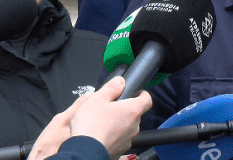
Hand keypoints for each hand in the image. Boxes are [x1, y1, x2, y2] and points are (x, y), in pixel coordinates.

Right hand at [28, 77, 152, 159]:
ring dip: (118, 122)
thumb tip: (119, 81)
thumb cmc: (91, 126)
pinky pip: (120, 138)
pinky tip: (101, 133)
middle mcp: (134, 126)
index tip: (136, 92)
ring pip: (127, 126)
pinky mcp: (121, 149)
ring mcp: (128, 139)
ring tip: (103, 121)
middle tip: (111, 106)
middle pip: (135, 113)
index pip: (147, 99)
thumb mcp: (97, 99)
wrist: (85, 150)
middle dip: (124, 108)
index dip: (142, 94)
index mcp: (132, 110)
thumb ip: (111, 87)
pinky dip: (113, 134)